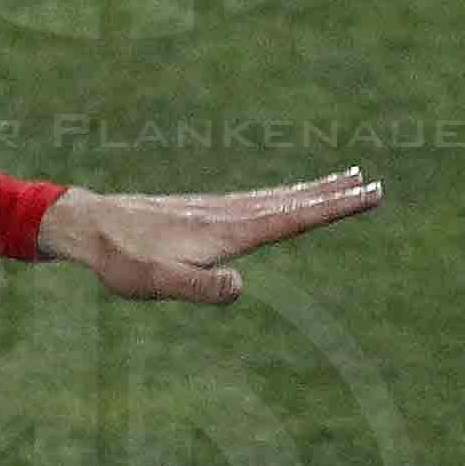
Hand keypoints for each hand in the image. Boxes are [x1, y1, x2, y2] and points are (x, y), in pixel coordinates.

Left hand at [32, 167, 380, 303]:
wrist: (90, 226)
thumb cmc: (123, 260)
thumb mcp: (158, 283)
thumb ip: (199, 287)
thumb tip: (240, 286)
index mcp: (228, 232)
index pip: (292, 218)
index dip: (332, 208)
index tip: (369, 193)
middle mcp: (229, 214)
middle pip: (292, 201)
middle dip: (334, 195)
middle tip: (374, 185)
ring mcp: (217, 209)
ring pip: (276, 196)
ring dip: (313, 189)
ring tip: (345, 178)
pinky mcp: (204, 210)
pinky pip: (256, 197)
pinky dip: (282, 192)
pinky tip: (286, 194)